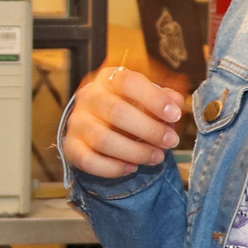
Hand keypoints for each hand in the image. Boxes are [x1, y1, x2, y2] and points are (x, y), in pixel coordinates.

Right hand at [62, 65, 186, 179]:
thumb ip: (163, 98)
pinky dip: (114, 168)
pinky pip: (89, 161)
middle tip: (171, 141)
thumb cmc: (126, 106)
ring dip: (136, 152)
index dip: (154, 99)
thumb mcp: (145, 97)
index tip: (174, 115)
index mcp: (108, 79)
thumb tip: (176, 101)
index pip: (129, 82)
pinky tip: (132, 168)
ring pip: (104, 140)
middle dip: (150, 130)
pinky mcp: (71, 146)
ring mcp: (78, 122)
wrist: (95, 121)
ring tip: (157, 157)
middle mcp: (89, 98)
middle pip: (117, 112)